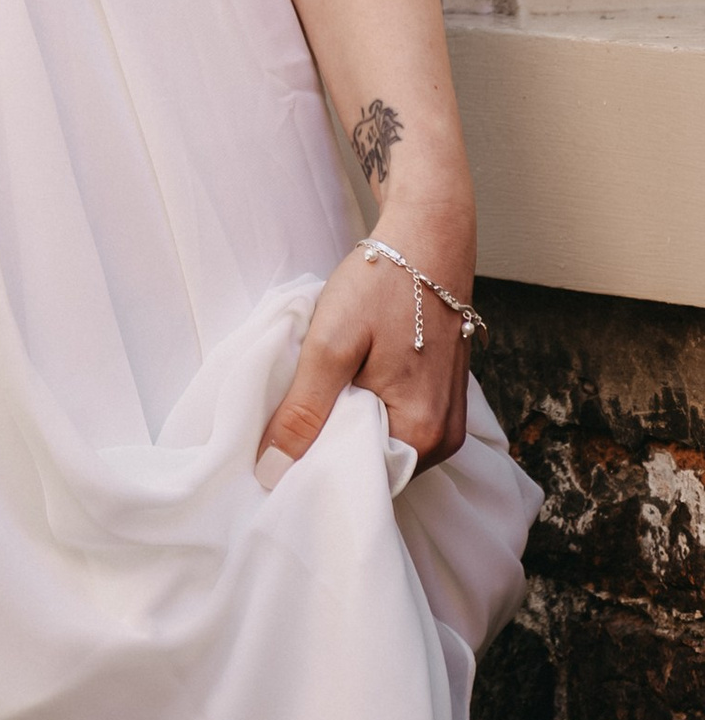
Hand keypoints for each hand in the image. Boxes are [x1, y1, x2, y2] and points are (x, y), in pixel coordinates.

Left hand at [256, 192, 476, 483]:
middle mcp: (443, 441)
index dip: (312, 472)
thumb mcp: (330, 345)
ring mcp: (447, 422)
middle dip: (327, 451)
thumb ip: (303, 412)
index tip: (274, 458)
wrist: (428, 236)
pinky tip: (342, 389)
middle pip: (371, 468)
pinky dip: (366, 413)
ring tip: (313, 402)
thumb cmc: (383, 284)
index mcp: (421, 435)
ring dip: (346, 429)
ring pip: (382, 446)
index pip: (357, 483)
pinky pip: (396, 425)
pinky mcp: (442, 401)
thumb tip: (272, 471)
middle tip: (285, 425)